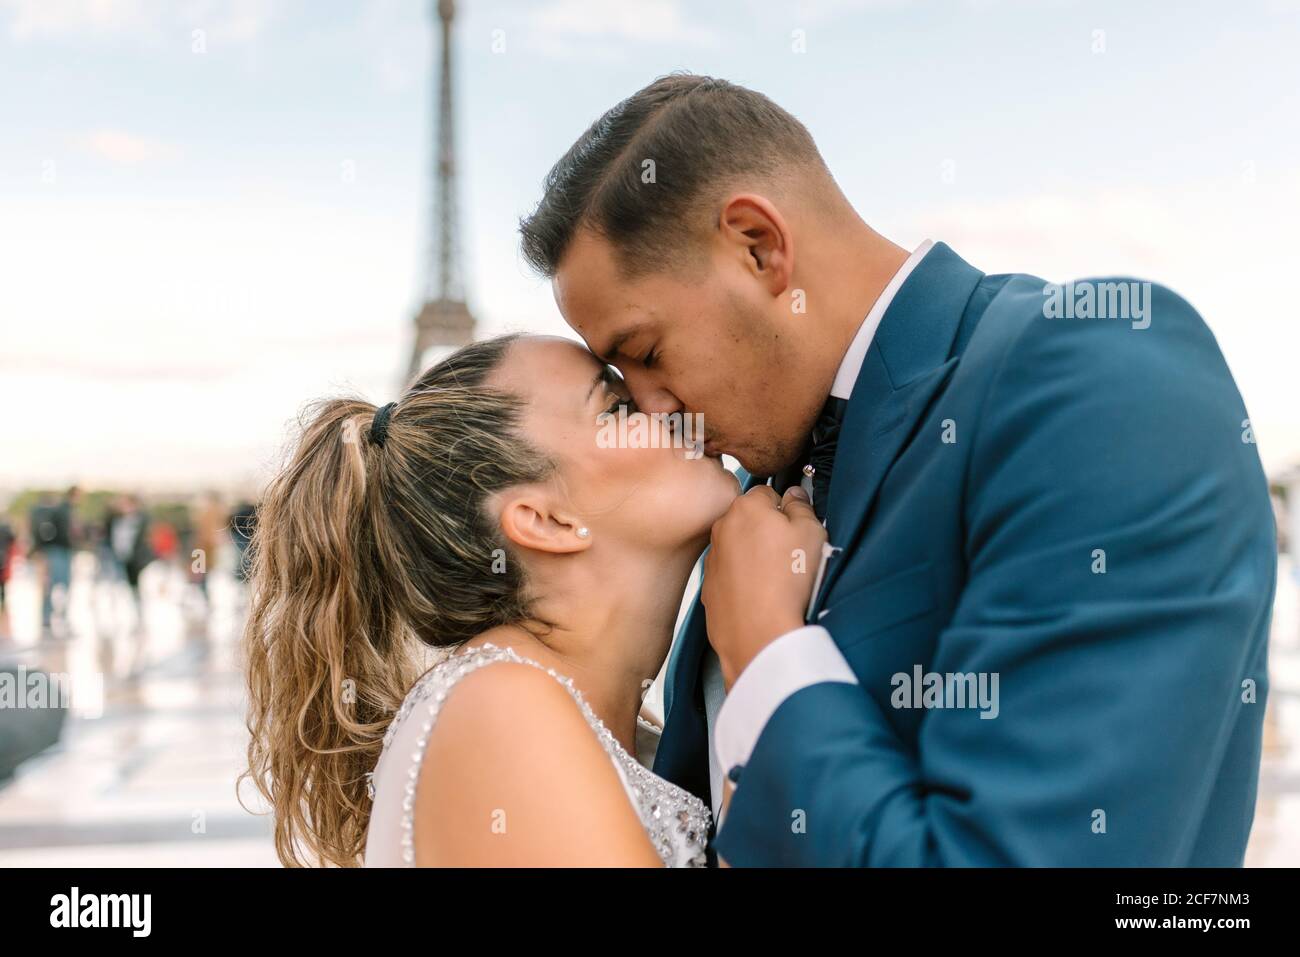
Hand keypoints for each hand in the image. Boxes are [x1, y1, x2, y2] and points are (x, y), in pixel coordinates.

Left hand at [701, 484, 827, 688]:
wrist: (759, 634)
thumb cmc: (787, 581)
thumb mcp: (811, 533)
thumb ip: (802, 506)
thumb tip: (795, 496)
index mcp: (745, 508)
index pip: (768, 493)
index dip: (786, 510)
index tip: (796, 528)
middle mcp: (721, 529)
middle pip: (750, 521)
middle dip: (768, 532)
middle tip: (790, 556)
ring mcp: (712, 560)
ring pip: (739, 549)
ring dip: (754, 558)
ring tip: (777, 581)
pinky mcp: (709, 589)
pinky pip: (730, 577)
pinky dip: (743, 582)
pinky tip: (761, 597)